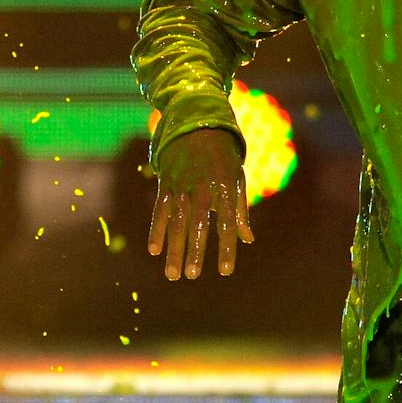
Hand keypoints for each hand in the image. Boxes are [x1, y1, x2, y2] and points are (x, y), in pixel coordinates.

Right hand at [148, 128, 254, 279]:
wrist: (197, 126)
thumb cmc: (222, 159)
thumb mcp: (236, 180)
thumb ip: (240, 211)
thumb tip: (247, 240)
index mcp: (225, 188)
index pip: (227, 223)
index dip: (226, 247)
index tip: (224, 271)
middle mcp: (203, 188)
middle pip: (198, 224)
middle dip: (194, 250)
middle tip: (191, 275)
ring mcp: (182, 186)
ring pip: (177, 222)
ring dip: (173, 248)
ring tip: (172, 274)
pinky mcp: (167, 184)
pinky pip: (160, 210)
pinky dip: (156, 229)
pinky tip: (153, 250)